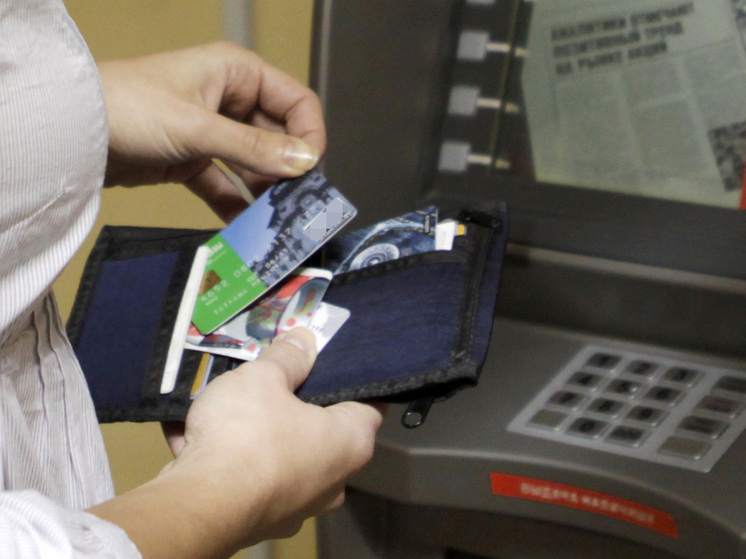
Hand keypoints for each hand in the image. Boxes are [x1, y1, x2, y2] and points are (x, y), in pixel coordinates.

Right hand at [91, 329, 383, 558]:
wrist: (199, 506)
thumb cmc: (247, 434)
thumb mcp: (264, 378)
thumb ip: (288, 357)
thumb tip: (305, 339)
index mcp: (351, 443)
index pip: (370, 404)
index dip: (352, 380)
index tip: (331, 362)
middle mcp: (334, 481)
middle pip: (321, 431)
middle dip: (295, 405)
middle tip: (275, 379)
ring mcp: (298, 506)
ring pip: (279, 456)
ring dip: (254, 433)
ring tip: (226, 404)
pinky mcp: (260, 521)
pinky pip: (247, 478)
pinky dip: (226, 458)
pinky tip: (193, 434)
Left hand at [98, 42, 325, 221]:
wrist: (71, 132)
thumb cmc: (126, 106)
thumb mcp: (199, 127)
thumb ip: (255, 147)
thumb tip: (304, 162)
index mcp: (236, 73)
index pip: (295, 102)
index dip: (309, 134)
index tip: (312, 169)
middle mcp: (228, 99)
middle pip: (277, 136)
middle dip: (288, 168)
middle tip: (298, 201)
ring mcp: (212, 131)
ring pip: (254, 163)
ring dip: (264, 190)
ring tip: (275, 217)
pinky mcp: (193, 159)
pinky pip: (226, 184)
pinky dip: (235, 203)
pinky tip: (245, 225)